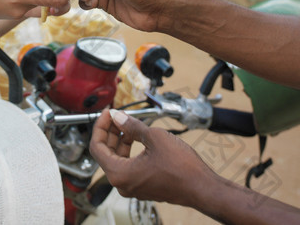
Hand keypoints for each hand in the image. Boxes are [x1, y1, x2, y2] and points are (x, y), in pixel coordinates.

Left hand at [89, 108, 213, 206]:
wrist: (202, 187)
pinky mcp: (142, 185)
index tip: (108, 113)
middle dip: (109, 131)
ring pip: (117, 159)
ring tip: (126, 123)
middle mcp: (122, 183)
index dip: (100, 126)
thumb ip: (131, 126)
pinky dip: (128, 150)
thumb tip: (118, 117)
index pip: (97, 147)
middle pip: (105, 153)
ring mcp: (132, 186)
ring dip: (119, 139)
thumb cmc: (182, 167)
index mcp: (119, 174)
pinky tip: (136, 136)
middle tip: (116, 115)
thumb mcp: (154, 137)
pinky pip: (128, 165)